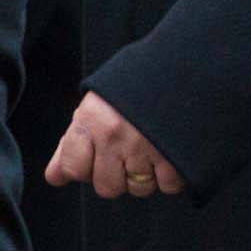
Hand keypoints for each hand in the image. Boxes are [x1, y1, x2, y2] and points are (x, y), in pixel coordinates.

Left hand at [45, 91, 184, 198]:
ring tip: (155, 147)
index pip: (73, 169)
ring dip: (148, 175)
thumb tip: (55, 177)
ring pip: (139, 188)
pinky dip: (174, 174)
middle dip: (119, 174)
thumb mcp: (101, 101)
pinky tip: (174, 151)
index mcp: (92, 117)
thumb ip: (75, 140)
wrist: (194, 62)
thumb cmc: (142, 82)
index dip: (86, 165)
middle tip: (132, 149)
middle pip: (107, 186)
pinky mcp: (177, 156)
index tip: (100, 152)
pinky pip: (169, 185)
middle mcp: (115, 135)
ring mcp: (146, 147)